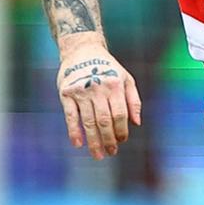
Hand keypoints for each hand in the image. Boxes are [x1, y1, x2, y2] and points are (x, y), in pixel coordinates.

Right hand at [55, 42, 142, 160]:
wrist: (82, 50)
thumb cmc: (108, 67)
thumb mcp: (126, 78)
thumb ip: (133, 100)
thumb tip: (137, 123)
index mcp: (115, 85)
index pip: (120, 114)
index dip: (121, 131)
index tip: (121, 141)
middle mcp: (98, 87)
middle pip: (104, 120)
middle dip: (108, 140)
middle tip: (110, 153)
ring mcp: (81, 91)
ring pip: (88, 121)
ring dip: (93, 141)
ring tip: (98, 155)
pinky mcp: (66, 93)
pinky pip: (70, 116)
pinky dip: (74, 131)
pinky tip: (78, 144)